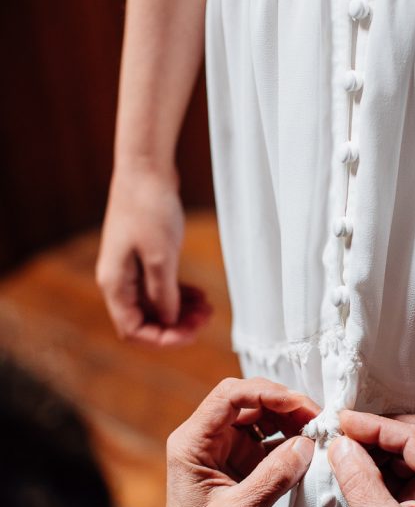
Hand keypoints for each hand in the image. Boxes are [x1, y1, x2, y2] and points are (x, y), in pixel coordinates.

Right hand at [96, 167, 212, 345]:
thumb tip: (168, 321)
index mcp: (115, 283)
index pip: (133, 329)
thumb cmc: (150, 208)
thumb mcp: (161, 257)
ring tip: (208, 307)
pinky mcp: (143, 256)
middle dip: (176, 325)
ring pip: (156, 305)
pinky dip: (179, 294)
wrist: (146, 168)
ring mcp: (131, 268)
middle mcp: (119, 280)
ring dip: (181, 311)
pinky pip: (160, 287)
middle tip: (206, 318)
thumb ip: (164, 295)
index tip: (192, 332)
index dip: (162, 338)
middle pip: (146, 320)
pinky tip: (200, 295)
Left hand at [151, 377, 317, 506]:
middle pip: (248, 401)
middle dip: (284, 404)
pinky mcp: (238, 463)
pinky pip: (266, 441)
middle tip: (317, 419)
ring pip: (259, 417)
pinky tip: (307, 450)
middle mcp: (205, 439)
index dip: (267, 393)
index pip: (230, 396)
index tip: (300, 404)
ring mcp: (222, 450)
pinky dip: (287, 441)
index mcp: (193, 442)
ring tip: (316, 432)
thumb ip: (274, 477)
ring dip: (288, 420)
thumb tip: (306, 445)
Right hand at [328, 412, 414, 506]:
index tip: (339, 421)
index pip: (414, 438)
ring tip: (343, 450)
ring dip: (377, 450)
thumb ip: (360, 480)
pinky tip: (357, 470)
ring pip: (410, 454)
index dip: (374, 426)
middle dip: (376, 434)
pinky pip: (408, 474)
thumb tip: (339, 443)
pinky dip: (383, 470)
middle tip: (339, 433)